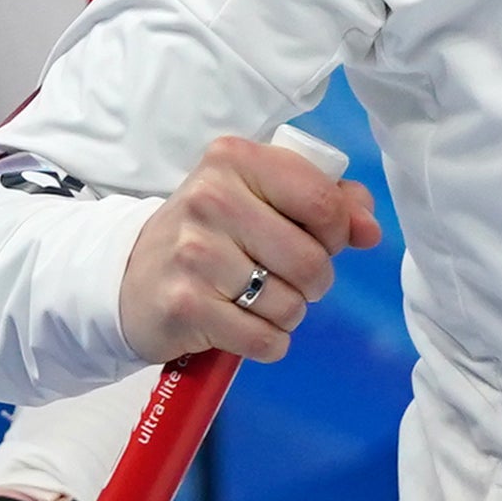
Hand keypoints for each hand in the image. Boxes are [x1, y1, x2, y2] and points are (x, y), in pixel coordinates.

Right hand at [117, 134, 381, 364]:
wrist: (131, 277)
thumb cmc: (212, 233)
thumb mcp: (261, 198)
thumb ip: (325, 201)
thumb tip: (370, 229)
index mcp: (234, 159)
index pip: (322, 201)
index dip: (336, 232)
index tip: (318, 239)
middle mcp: (210, 198)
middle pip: (312, 260)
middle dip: (314, 281)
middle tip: (284, 277)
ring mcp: (194, 253)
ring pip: (291, 305)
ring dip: (287, 314)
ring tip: (256, 300)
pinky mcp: (186, 305)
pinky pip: (265, 339)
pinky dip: (266, 342)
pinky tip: (241, 325)